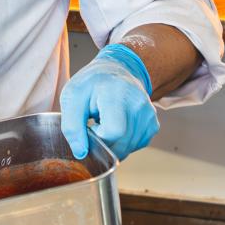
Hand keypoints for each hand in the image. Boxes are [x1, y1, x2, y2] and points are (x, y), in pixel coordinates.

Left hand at [59, 43, 157, 159]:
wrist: (115, 71)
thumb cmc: (91, 84)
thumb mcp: (71, 97)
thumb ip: (72, 126)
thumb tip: (81, 153)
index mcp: (117, 94)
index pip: (114, 131)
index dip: (98, 137)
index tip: (90, 127)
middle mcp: (138, 104)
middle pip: (122, 144)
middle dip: (103, 144)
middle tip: (94, 127)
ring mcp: (149, 115)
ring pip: (128, 148)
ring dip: (112, 144)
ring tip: (104, 124)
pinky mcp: (153, 125)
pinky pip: (135, 146)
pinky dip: (122, 143)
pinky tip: (115, 126)